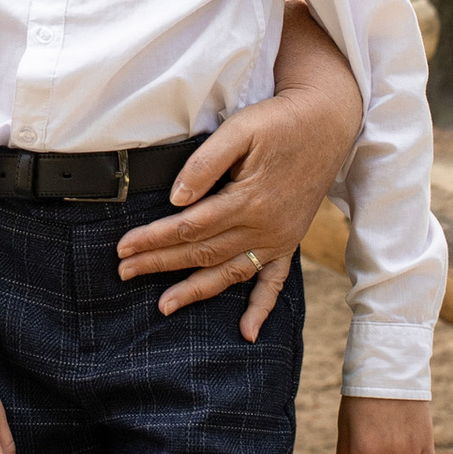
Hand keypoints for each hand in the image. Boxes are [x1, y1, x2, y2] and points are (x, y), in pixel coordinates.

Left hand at [116, 56, 360, 341]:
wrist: (328, 123)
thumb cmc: (279, 122)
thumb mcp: (240, 130)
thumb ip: (205, 164)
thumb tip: (176, 200)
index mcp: (248, 201)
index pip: (189, 227)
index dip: (153, 239)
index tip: (123, 248)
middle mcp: (264, 228)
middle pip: (202, 253)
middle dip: (160, 264)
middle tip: (124, 273)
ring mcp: (278, 239)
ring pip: (229, 273)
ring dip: (195, 290)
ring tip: (164, 305)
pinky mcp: (289, 241)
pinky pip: (274, 282)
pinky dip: (260, 307)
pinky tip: (246, 331)